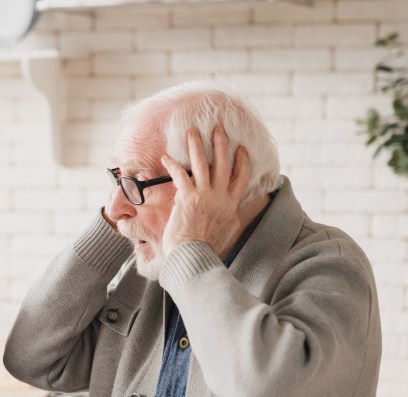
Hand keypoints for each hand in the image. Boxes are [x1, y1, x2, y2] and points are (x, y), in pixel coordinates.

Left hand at [161, 127, 249, 258]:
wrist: (194, 256)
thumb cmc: (208, 249)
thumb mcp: (228, 231)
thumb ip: (232, 217)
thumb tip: (235, 212)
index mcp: (231, 205)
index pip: (242, 178)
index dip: (242, 161)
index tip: (241, 149)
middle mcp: (220, 197)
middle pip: (224, 164)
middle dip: (221, 144)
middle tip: (218, 129)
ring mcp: (204, 196)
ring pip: (202, 164)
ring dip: (197, 146)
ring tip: (192, 131)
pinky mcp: (187, 198)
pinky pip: (180, 175)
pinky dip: (172, 165)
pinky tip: (165, 157)